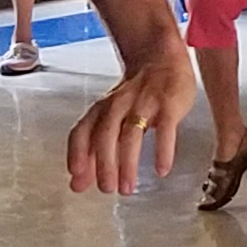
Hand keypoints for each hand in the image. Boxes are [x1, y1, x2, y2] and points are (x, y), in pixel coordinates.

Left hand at [66, 43, 194, 193]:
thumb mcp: (110, 118)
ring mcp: (144, 103)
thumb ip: (93, 150)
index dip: (77, 154)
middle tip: (107, 188)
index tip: (77, 178)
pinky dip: (162, 150)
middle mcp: (118, 104)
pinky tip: (162, 169)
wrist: (160, 57)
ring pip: (131, 133)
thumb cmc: (134, 94)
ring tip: (127, 187)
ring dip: (127, 162)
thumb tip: (77, 183)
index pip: (81, 131)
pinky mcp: (169, 103)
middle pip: (105, 134)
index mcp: (101, 109)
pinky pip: (165, 129)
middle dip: (104, 163)